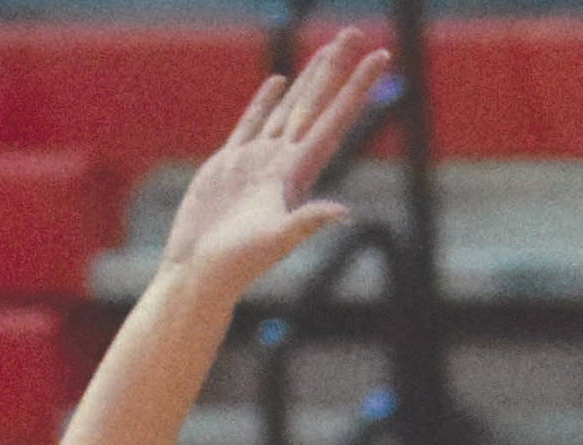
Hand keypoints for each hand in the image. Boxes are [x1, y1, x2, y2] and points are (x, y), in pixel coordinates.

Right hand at [159, 31, 390, 296]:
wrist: (201, 272)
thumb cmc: (238, 263)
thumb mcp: (276, 241)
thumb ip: (306, 223)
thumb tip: (343, 212)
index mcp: (297, 172)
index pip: (336, 119)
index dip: (359, 88)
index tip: (382, 59)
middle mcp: (283, 162)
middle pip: (317, 104)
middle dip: (337, 70)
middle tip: (356, 33)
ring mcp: (257, 161)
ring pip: (290, 108)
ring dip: (310, 80)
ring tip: (328, 51)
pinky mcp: (230, 164)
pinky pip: (253, 122)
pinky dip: (266, 101)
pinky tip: (279, 82)